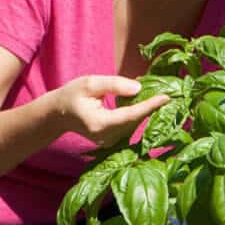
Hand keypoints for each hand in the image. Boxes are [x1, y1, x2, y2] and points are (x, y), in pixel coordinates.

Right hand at [53, 75, 169, 147]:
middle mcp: (106, 136)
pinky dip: (137, 114)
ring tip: (158, 95)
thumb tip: (138, 88)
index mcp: (99, 123)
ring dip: (145, 110)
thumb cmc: (72, 96)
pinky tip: (144, 103)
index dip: (149, 106)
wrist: (58, 115)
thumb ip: (114, 85)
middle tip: (167, 90)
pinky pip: (129, 126)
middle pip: (135, 120)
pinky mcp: (111, 141)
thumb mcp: (90, 83)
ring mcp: (109, 141)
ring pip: (134, 124)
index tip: (167, 97)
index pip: (130, 115)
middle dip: (150, 106)